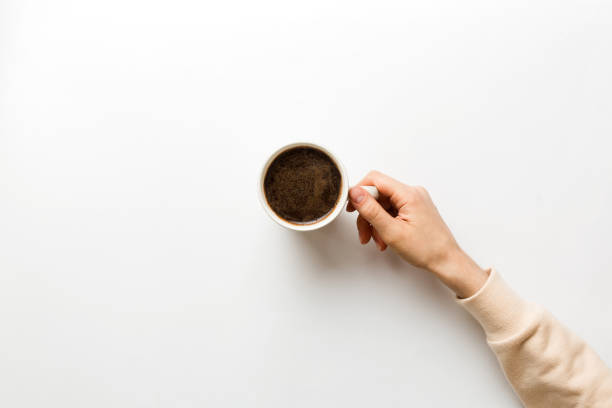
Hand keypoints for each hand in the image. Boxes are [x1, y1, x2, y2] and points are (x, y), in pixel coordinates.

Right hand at [346, 171, 487, 297]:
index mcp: (408, 194)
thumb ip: (371, 210)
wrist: (446, 261)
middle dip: (367, 215)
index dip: (359, 191)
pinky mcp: (414, 209)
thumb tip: (355, 192)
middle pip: (378, 195)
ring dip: (376, 223)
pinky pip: (392, 211)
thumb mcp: (391, 231)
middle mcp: (412, 193)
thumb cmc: (426, 249)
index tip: (351, 207)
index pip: (375, 179)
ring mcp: (414, 201)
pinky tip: (385, 239)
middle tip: (364, 234)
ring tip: (377, 241)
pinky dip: (385, 224)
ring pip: (383, 205)